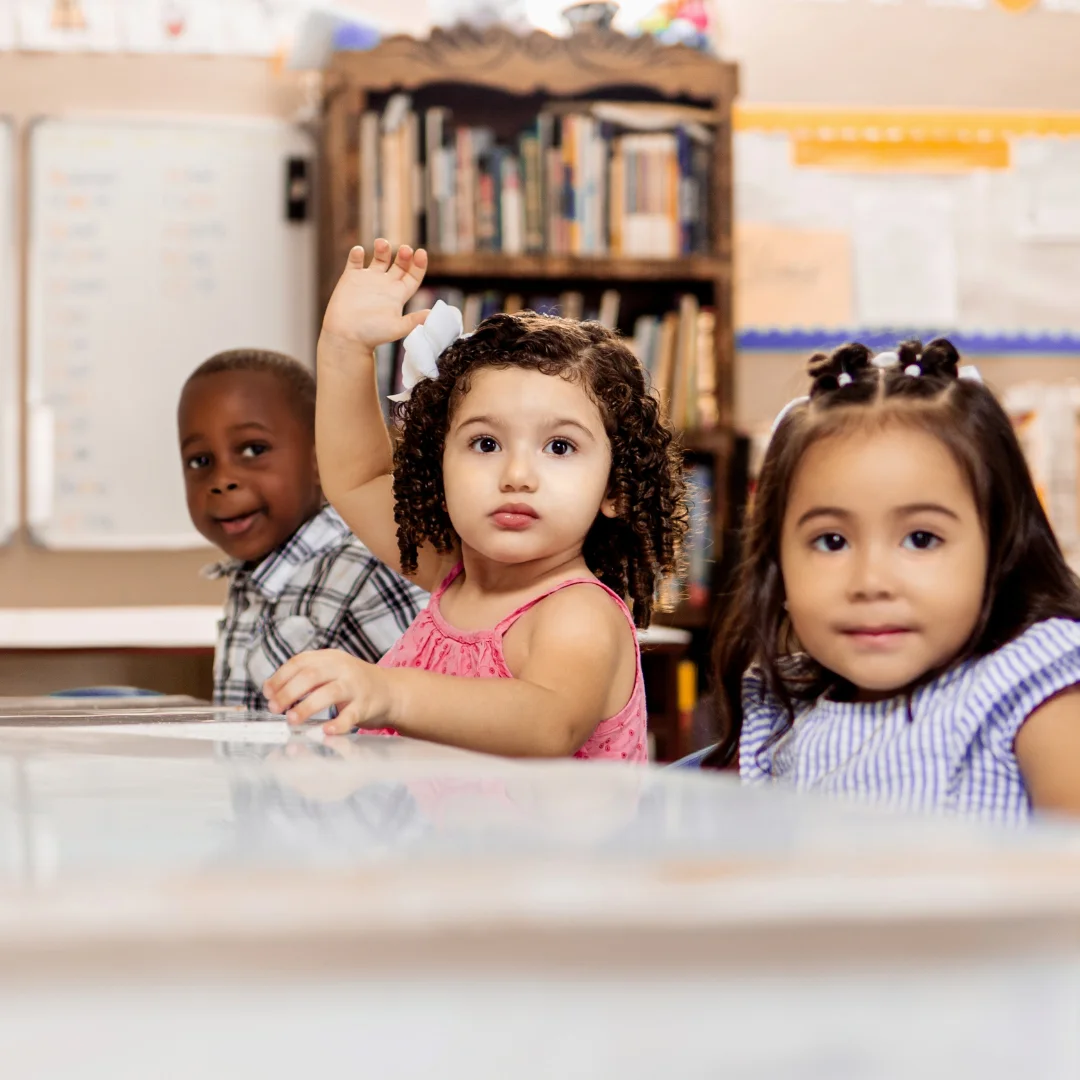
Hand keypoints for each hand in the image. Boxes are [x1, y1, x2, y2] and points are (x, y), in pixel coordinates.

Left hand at [263, 649, 394, 734]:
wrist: (390, 690)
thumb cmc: (352, 684)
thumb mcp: (330, 672)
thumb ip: (304, 677)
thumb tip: (270, 690)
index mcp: (330, 658)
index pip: (300, 662)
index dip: (280, 677)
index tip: (267, 693)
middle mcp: (342, 668)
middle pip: (311, 674)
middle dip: (289, 691)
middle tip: (275, 708)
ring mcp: (356, 686)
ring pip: (329, 692)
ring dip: (307, 706)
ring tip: (292, 719)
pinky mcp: (366, 705)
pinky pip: (350, 715)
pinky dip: (338, 724)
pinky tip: (326, 731)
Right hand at [321, 240, 429, 351]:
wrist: (346, 337)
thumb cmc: (371, 335)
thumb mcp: (396, 328)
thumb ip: (414, 320)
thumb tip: (432, 314)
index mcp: (397, 295)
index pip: (413, 276)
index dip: (419, 265)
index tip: (421, 253)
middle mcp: (385, 286)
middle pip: (399, 265)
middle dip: (403, 255)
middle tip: (405, 249)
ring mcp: (368, 281)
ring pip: (379, 259)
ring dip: (382, 249)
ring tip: (382, 243)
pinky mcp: (351, 279)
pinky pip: (355, 262)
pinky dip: (356, 254)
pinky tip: (359, 251)